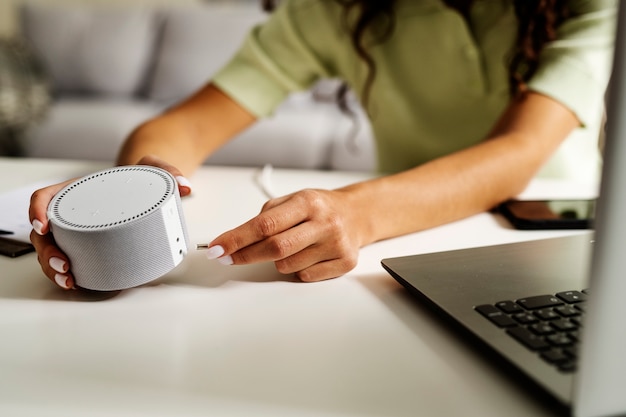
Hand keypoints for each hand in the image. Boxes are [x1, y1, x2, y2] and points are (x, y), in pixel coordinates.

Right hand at [28, 155, 191, 289]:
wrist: (142, 188)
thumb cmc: (138, 178)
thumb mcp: (151, 169)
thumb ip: (168, 171)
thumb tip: (185, 187)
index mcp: (76, 190)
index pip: (45, 197)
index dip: (37, 210)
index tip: (43, 225)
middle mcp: (71, 211)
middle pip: (45, 232)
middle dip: (48, 252)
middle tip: (63, 264)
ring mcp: (76, 230)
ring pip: (52, 250)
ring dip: (54, 268)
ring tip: (69, 279)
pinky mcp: (86, 245)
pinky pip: (67, 259)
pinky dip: (67, 273)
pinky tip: (75, 282)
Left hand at [204, 188, 365, 281]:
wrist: (357, 214)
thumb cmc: (320, 208)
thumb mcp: (294, 199)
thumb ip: (268, 216)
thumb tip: (235, 239)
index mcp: (308, 202)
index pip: (265, 224)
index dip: (237, 238)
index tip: (218, 248)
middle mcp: (324, 222)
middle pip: (275, 248)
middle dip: (246, 255)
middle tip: (229, 257)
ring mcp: (335, 244)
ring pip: (287, 265)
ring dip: (278, 260)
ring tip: (293, 245)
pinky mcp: (343, 262)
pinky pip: (305, 275)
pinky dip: (298, 268)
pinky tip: (308, 254)